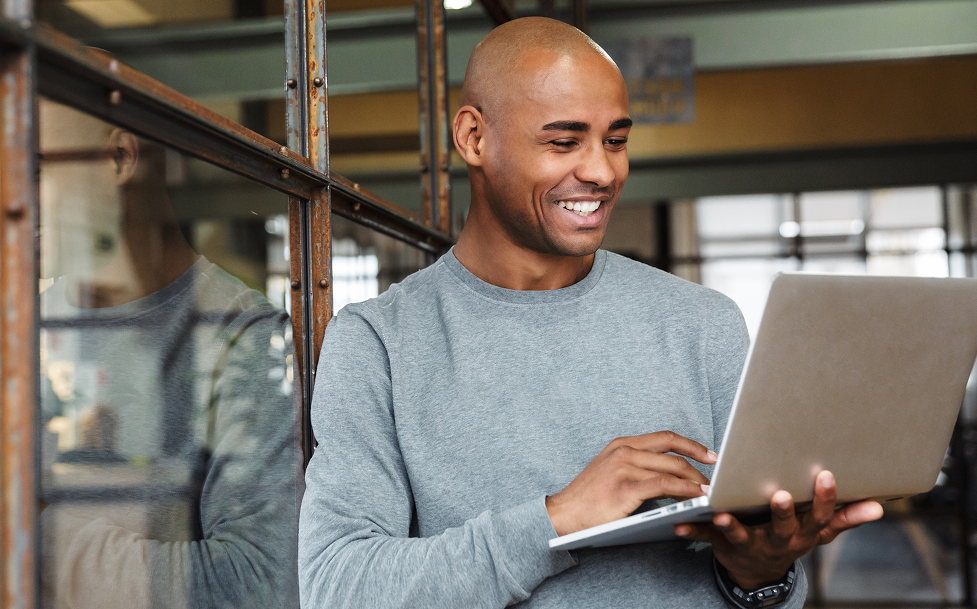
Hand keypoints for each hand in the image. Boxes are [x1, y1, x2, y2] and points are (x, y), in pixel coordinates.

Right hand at [546, 431, 715, 535]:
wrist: (564, 513)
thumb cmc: (588, 497)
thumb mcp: (610, 470)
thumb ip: (635, 465)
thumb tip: (667, 471)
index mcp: (622, 444)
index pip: (665, 437)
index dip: (691, 445)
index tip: (709, 454)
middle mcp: (624, 451)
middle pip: (673, 453)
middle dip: (699, 466)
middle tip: (714, 479)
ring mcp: (624, 468)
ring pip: (672, 469)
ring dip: (695, 481)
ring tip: (709, 492)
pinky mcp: (625, 488)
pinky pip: (664, 486)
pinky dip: (684, 490)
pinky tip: (695, 496)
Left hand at [675, 470, 883, 588]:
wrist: (758, 572)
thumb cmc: (791, 538)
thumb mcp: (819, 532)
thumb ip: (845, 518)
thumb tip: (879, 507)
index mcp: (803, 533)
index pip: (819, 516)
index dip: (824, 498)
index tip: (825, 475)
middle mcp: (779, 541)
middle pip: (783, 528)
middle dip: (783, 513)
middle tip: (781, 495)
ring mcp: (750, 545)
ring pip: (741, 536)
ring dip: (731, 526)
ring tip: (720, 515)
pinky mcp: (723, 547)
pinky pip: (705, 541)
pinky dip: (692, 533)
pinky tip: (678, 525)